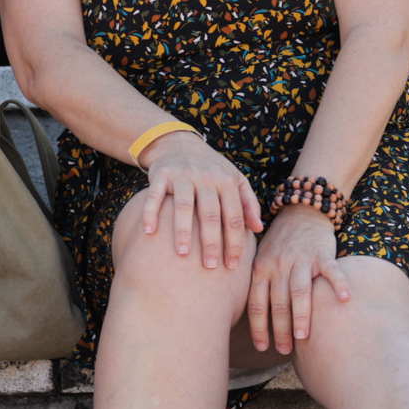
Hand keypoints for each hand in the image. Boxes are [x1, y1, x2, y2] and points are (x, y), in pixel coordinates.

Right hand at [136, 131, 263, 269]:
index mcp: (227, 181)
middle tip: (210, 266)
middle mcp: (206, 177)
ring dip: (183, 230)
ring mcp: (182, 175)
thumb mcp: (234, 180)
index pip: (233, 216)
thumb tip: (258, 229)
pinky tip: (150, 232)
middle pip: (210, 214)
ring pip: (184, 206)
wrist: (179, 143)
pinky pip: (154, 196)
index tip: (232, 265)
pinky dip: (151, 213)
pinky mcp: (160, 174)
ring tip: (183, 254)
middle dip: (211, 242)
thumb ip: (248, 203)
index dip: (234, 242)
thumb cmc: (211, 169)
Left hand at [247, 204, 349, 353]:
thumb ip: (259, 286)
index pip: (256, 304)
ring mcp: (300, 259)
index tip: (261, 347)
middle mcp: (277, 265)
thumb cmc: (279, 245)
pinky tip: (345, 299)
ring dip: (301, 315)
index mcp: (259, 269)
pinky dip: (339, 283)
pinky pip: (331, 270)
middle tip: (284, 350)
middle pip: (277, 302)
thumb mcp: (261, 261)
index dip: (258, 327)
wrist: (300, 212)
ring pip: (299, 291)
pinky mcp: (322, 253)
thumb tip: (253, 322)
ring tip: (303, 336)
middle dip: (280, 329)